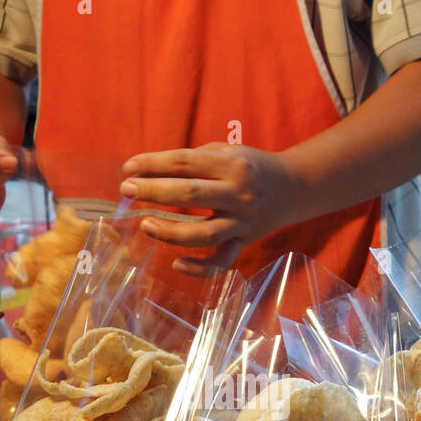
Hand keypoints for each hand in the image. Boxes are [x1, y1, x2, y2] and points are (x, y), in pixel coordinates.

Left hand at [119, 142, 304, 275]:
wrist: (293, 186)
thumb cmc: (249, 166)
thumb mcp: (226, 152)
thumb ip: (192, 161)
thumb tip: (147, 171)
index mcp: (231, 165)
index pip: (185, 163)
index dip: (153, 164)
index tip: (129, 167)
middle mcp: (239, 193)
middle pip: (190, 194)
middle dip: (154, 191)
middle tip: (127, 189)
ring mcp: (242, 221)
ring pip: (204, 234)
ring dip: (171, 231)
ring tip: (145, 225)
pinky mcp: (244, 242)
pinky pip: (222, 261)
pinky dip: (199, 268)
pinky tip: (176, 264)